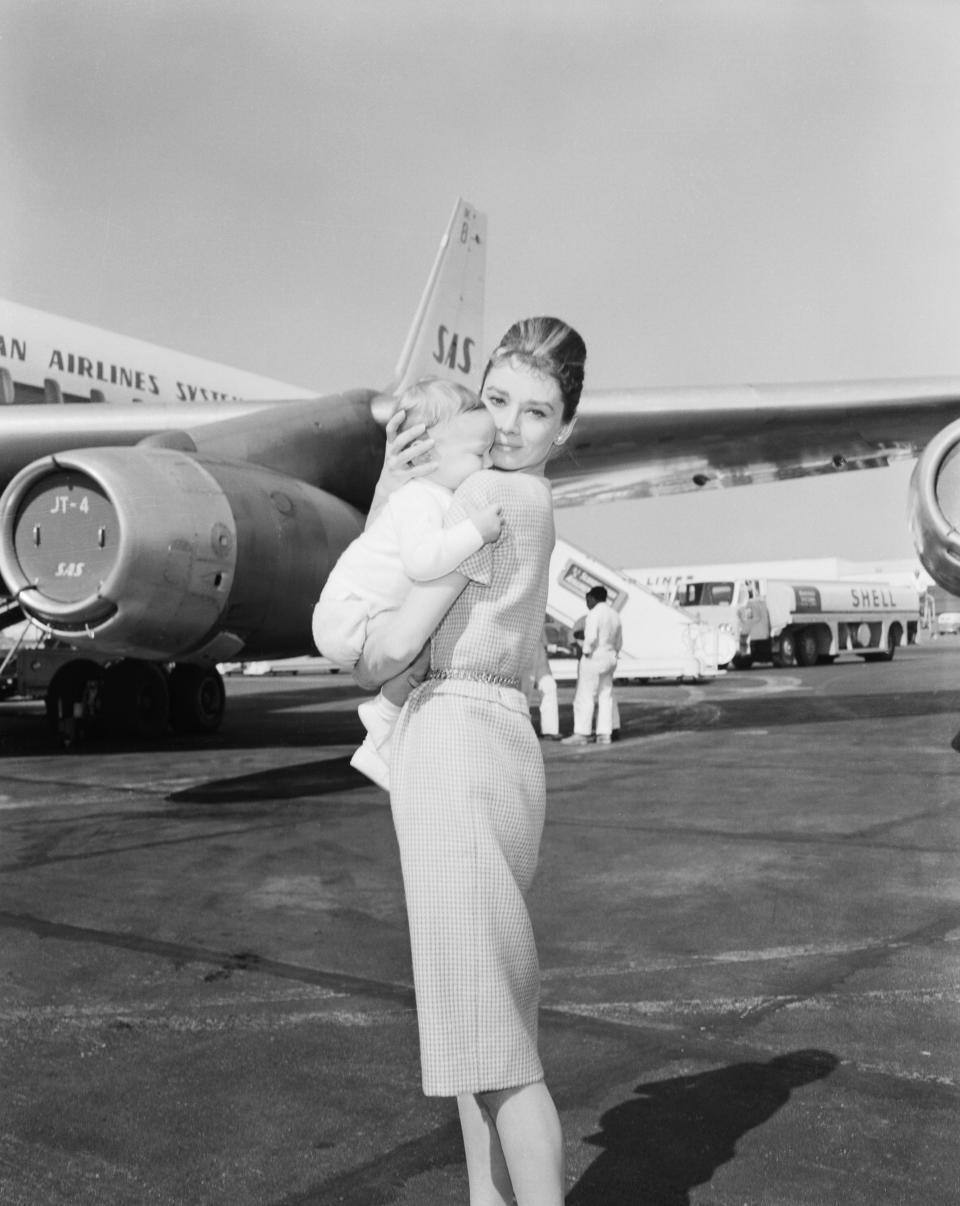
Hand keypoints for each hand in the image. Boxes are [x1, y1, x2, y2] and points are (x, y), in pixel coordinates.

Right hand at [367, 409, 437, 526]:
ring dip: (420, 448)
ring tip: (432, 442)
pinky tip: (437, 464)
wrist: (386, 486)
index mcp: (390, 446)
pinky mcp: (401, 476)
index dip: (395, 420)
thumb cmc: (396, 463)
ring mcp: (395, 466)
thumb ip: (404, 440)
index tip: (403, 412)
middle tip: (423, 426)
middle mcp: (391, 454)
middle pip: (399, 441)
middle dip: (411, 433)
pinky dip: (426, 468)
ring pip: (407, 455)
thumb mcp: (396, 451)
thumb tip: (421, 424)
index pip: (390, 430)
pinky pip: (415, 471)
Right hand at [466, 500, 502, 544]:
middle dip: (499, 520)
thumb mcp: (470, 512)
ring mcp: (497, 528)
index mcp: (492, 512)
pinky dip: (493, 535)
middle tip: (492, 521)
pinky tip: (488, 535)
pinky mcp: (496, 536)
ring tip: (489, 530)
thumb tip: (463, 502)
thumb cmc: (472, 521)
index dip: (496, 508)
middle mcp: (497, 520)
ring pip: (500, 528)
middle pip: (503, 519)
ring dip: (496, 528)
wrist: (473, 534)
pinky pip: (497, 535)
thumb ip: (468, 506)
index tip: (492, 510)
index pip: (499, 507)